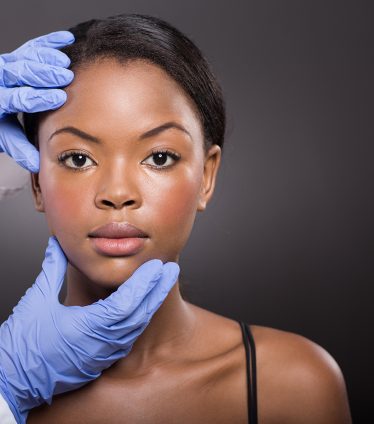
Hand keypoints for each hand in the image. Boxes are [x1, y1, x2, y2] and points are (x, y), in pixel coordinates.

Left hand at [0, 31, 74, 172]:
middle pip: (19, 71)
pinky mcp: (15, 57)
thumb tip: (38, 163)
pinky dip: (49, 42)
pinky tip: (67, 40)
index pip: (16, 97)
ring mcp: (6, 65)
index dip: (38, 97)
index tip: (59, 98)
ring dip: (47, 57)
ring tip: (66, 61)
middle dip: (43, 74)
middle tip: (65, 76)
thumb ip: (19, 149)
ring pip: (25, 56)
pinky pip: (31, 46)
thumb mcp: (4, 137)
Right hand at [0, 236, 179, 423]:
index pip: (128, 302)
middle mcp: (102, 343)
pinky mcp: (101, 361)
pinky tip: (145, 307)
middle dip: (157, 290)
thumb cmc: (23, 344)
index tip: (157, 267)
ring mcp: (104, 354)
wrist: (14, 381)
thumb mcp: (37, 300)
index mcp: (89, 327)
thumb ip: (52, 268)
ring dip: (151, 304)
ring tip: (161, 284)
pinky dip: (140, 319)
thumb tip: (57, 244)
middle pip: (140, 314)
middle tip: (170, 270)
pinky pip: (129, 338)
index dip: (144, 283)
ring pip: (137, 327)